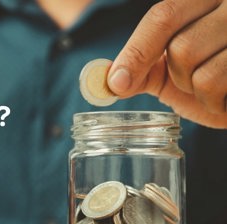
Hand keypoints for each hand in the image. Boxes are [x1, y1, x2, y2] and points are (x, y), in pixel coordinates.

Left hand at [108, 0, 226, 127]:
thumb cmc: (216, 77)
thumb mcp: (174, 69)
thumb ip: (144, 67)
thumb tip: (109, 80)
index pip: (163, 16)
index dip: (136, 52)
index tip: (116, 83)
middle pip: (180, 48)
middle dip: (179, 78)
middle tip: (196, 82)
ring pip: (202, 73)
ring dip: (201, 94)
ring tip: (219, 90)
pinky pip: (220, 84)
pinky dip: (217, 104)